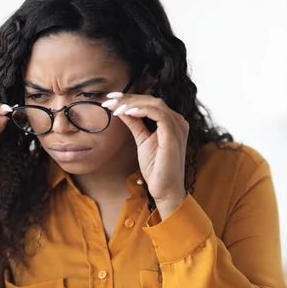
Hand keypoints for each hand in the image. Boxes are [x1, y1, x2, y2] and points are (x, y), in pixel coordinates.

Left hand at [102, 93, 188, 217]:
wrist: (165, 189)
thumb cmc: (156, 168)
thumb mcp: (142, 140)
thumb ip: (135, 123)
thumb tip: (122, 110)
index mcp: (172, 122)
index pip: (150, 103)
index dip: (131, 98)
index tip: (111, 98)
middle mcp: (178, 121)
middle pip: (152, 100)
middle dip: (129, 98)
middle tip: (109, 99)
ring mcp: (178, 127)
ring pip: (154, 104)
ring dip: (132, 103)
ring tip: (114, 107)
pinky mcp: (173, 135)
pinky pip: (158, 115)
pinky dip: (141, 111)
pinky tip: (127, 113)